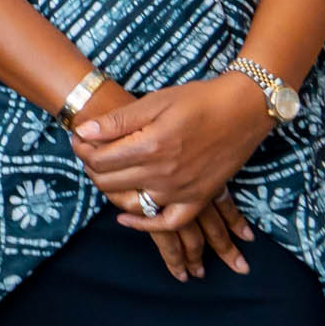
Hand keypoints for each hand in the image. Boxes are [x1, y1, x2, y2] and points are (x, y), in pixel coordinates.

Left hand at [73, 74, 273, 233]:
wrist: (244, 109)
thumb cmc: (198, 100)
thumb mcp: (154, 102)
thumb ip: (117, 121)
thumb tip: (83, 131)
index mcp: (150, 146)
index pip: (99, 160)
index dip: (82, 150)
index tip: (79, 140)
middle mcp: (163, 173)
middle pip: (110, 182)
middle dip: (92, 168)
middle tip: (90, 154)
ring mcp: (182, 190)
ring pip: (131, 204)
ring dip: (112, 192)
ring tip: (106, 175)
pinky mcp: (199, 198)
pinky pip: (167, 222)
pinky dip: (144, 225)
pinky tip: (124, 217)